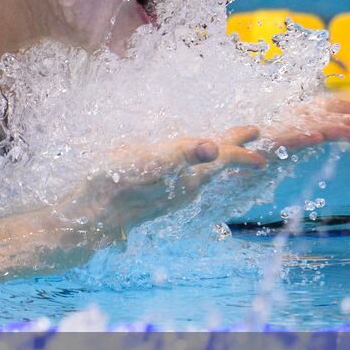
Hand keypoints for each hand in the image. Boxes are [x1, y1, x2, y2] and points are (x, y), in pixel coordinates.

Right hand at [68, 126, 269, 231]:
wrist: (91, 216)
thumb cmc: (116, 185)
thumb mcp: (148, 162)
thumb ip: (181, 152)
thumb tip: (213, 147)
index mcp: (188, 176)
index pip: (223, 158)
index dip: (241, 146)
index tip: (258, 133)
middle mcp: (185, 188)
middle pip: (217, 166)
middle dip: (235, 151)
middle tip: (252, 136)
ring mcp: (172, 194)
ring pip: (204, 173)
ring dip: (218, 158)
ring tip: (226, 148)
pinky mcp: (158, 197)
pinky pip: (189, 177)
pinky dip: (198, 164)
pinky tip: (190, 165)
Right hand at [254, 95, 349, 158]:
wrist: (228, 154)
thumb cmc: (256, 148)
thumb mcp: (290, 139)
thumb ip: (314, 135)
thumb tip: (349, 136)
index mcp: (297, 114)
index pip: (327, 105)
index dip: (349, 108)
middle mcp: (291, 117)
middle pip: (329, 116)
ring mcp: (281, 129)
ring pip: (316, 126)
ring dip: (340, 129)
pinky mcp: (270, 143)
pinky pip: (290, 138)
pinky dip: (304, 136)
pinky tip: (318, 138)